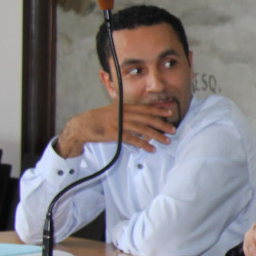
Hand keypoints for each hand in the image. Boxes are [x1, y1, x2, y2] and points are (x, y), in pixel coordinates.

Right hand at [55, 103, 177, 157]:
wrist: (81, 125)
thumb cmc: (99, 119)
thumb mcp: (114, 111)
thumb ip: (127, 113)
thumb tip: (141, 117)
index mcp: (124, 107)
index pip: (145, 108)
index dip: (158, 110)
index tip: (170, 112)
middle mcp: (123, 113)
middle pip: (147, 118)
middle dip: (162, 124)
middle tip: (173, 129)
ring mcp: (119, 123)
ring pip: (142, 129)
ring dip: (156, 135)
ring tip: (166, 140)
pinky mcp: (115, 134)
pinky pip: (133, 139)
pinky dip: (143, 144)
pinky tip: (151, 149)